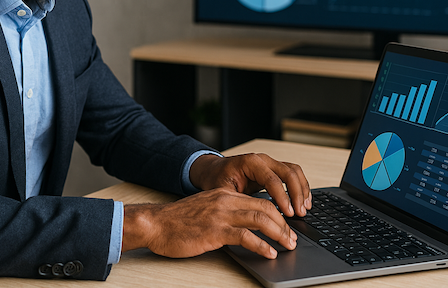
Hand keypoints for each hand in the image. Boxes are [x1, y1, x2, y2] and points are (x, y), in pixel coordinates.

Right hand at [122, 188, 296, 258]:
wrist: (155, 224)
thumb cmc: (177, 221)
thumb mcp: (205, 209)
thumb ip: (224, 213)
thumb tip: (244, 226)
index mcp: (224, 194)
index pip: (259, 200)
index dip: (277, 214)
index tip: (286, 227)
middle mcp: (225, 201)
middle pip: (265, 208)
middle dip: (284, 224)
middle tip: (292, 239)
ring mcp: (220, 215)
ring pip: (260, 219)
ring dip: (279, 233)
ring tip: (287, 246)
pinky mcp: (214, 231)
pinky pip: (244, 236)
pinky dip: (261, 245)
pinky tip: (268, 253)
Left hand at [188, 153, 311, 217]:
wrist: (213, 170)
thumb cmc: (216, 180)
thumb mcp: (224, 192)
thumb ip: (240, 202)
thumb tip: (256, 218)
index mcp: (250, 163)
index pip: (272, 179)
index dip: (282, 197)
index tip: (288, 214)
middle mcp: (263, 159)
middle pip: (289, 172)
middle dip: (297, 194)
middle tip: (300, 213)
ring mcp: (270, 162)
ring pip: (294, 171)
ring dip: (302, 190)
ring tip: (304, 208)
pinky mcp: (274, 169)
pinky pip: (292, 174)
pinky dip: (300, 187)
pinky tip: (303, 201)